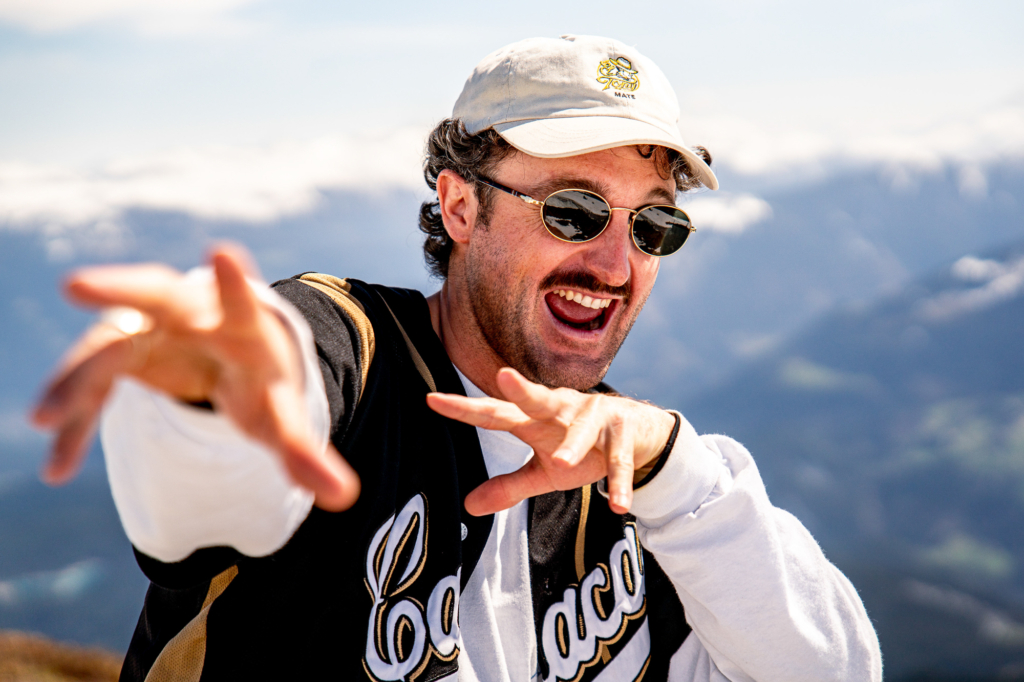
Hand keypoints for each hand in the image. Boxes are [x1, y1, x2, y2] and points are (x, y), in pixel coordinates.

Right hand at [30, 244, 358, 510]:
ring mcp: (149, 329)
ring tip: (44, 418)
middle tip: (75, 284)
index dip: (233, 282)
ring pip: (106, 344)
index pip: (240, 300)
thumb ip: (305, 455)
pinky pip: (90, 386)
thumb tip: (346, 500)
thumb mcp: (281, 417)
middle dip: (121, 286)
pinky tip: (57, 465)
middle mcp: (190, 315)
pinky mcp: (120, 354)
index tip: (222, 253)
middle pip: (156, 294)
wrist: (227, 357)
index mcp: (242, 325)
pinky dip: (74, 421)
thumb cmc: (259, 382)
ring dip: (75, 379)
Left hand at [426, 368, 674, 515]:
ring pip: (582, 429)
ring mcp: (595, 417)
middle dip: (522, 389)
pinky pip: (619, 459)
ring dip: (573, 444)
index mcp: (535, 419)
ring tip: (561, 461)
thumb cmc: (582, 449)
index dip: (464, 408)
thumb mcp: (543, 472)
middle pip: (538, 398)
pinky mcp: (624, 430)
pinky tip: (617, 504)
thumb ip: (509, 486)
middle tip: (503, 376)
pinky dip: (618, 481)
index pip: (494, 413)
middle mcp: (561, 409)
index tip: (432, 399)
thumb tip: (468, 507)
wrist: (638, 433)